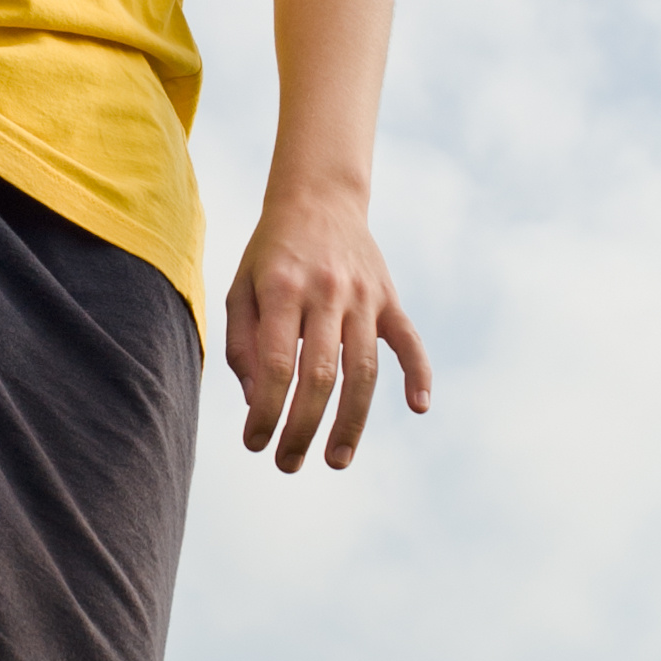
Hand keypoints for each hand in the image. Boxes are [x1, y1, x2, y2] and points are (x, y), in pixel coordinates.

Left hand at [224, 178, 429, 470]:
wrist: (318, 197)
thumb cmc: (270, 252)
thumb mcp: (240, 287)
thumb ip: (242, 343)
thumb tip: (255, 400)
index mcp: (282, 289)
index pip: (275, 365)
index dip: (265, 411)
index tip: (254, 443)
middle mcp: (325, 292)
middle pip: (319, 375)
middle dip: (303, 428)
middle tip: (287, 464)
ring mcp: (364, 295)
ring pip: (363, 369)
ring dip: (351, 421)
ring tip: (336, 459)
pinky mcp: (390, 297)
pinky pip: (410, 340)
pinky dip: (420, 373)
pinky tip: (419, 407)